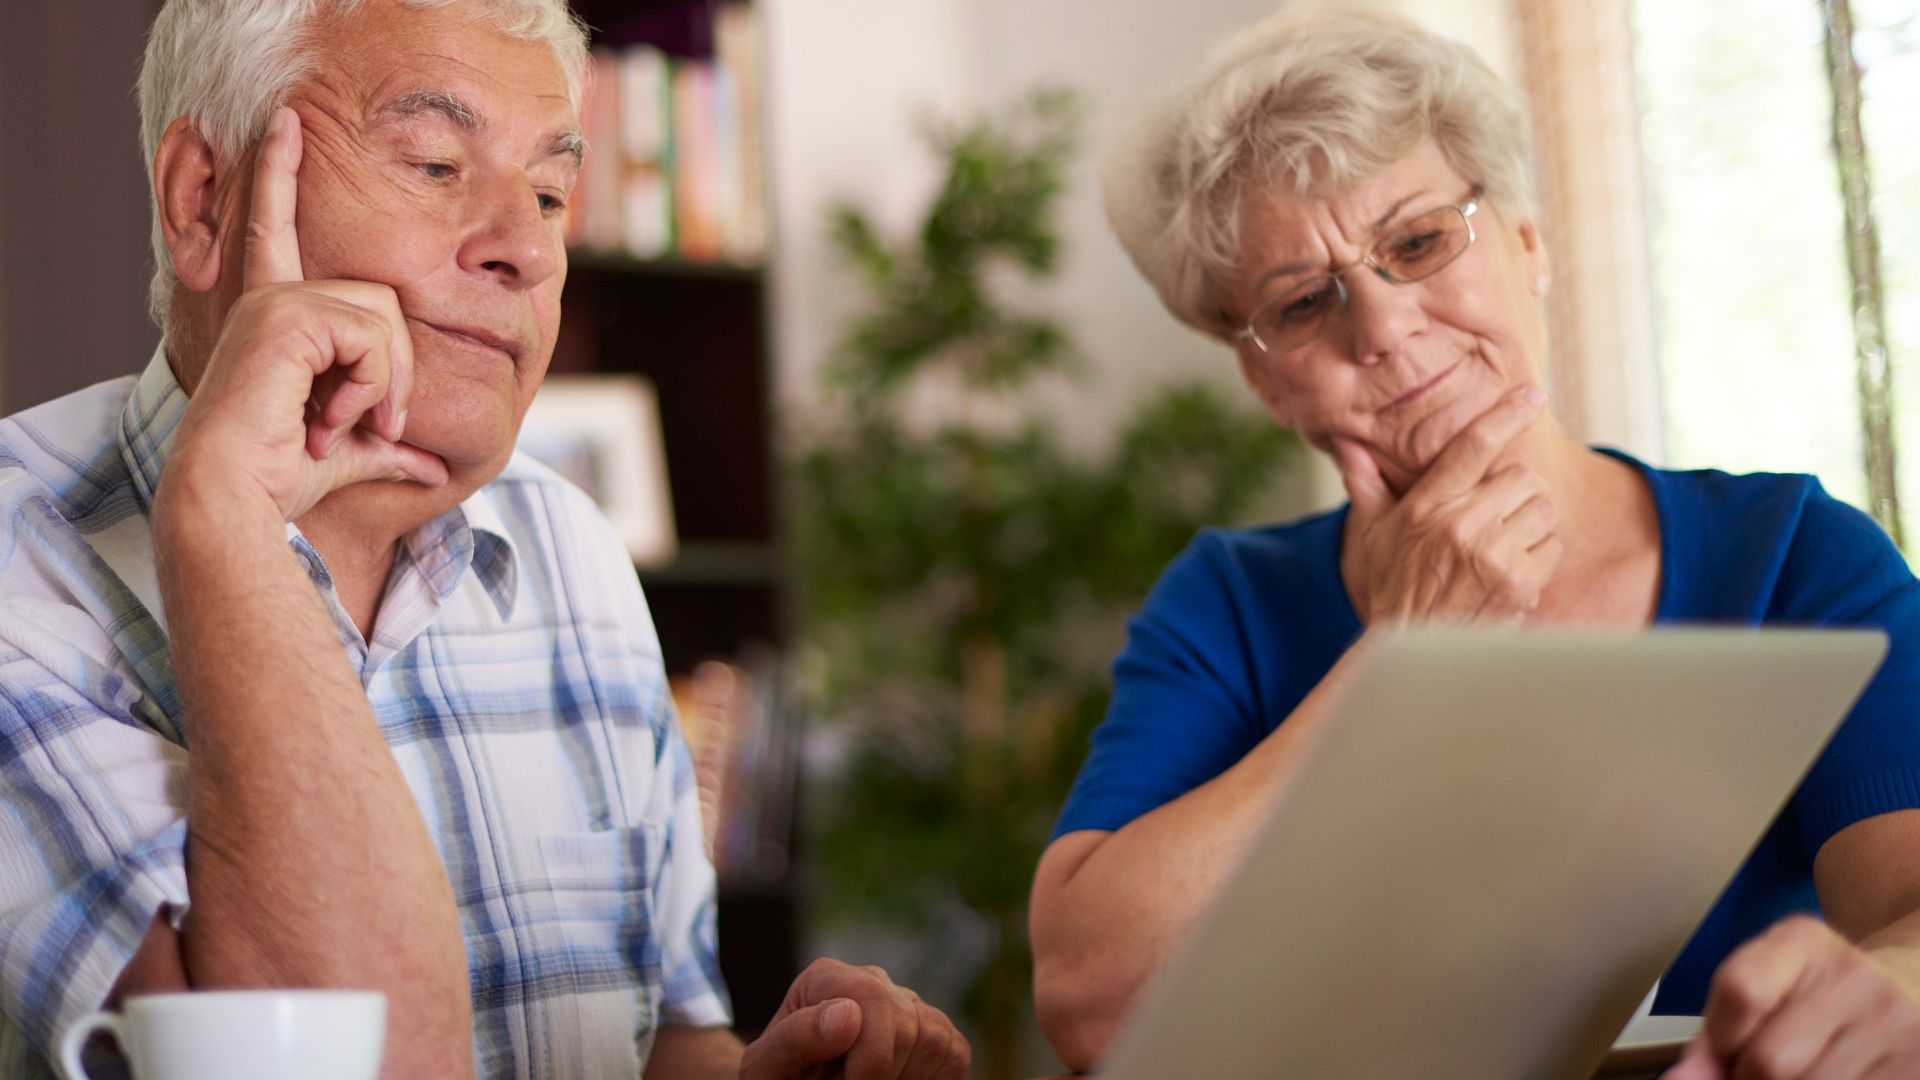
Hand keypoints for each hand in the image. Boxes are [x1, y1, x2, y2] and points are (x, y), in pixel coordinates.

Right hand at [161, 106, 446, 524]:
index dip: (278, 172)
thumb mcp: (349, 451)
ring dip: (384, 386)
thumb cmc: (277, 477)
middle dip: (396, 372)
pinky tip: (333, 416)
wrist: (233, 495)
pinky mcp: (286, 315)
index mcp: (277, 313)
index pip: (279, 229)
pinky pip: (371, 337)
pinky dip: (369, 386)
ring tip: (345, 425)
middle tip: (378, 426)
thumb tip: (433, 466)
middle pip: (384, 301)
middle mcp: (272, 296)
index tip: (286, 120)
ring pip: (384, 321)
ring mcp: (277, 301)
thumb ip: (389, 445)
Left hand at [738, 958, 969, 1079]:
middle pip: (908, 1026)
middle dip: (882, 1074)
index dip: (869, 1061)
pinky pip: (954, 1054)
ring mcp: (909, 1003)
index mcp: (826, 978)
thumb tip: (847, 1013)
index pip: (872, 1002)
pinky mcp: (936, 1031)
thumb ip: (794, 1038)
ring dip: (903, 1078)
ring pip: (937, 1041)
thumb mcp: (766, 1067)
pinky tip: (895, 1079)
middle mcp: (874, 980)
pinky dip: (929, 1079)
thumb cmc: (778, 1078)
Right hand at [1334, 386, 1559, 624]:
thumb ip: (1365, 483)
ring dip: (1532, 525)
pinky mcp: (1517, 582)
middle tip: (1501, 512)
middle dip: (1518, 492)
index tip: (1531, 397)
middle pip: (1522, 477)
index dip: (1505, 416)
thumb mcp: (1373, 533)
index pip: (1472, 446)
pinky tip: (1512, 573)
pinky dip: (1540, 558)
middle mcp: (1458, 525)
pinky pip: (1551, 547)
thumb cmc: (1393, 587)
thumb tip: (1346, 443)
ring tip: (1504, 546)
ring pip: (1543, 510)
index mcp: (1426, 505)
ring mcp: (1491, 554)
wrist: (1412, 649)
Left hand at [1666, 916, 1919, 1078]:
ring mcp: (1896, 1027)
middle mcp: (1857, 978)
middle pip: (1768, 1062)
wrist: (1910, 989)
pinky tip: (1823, 1079)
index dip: (1720, 1040)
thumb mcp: (1763, 986)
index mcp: (1802, 941)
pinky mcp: (1915, 1070)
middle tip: (1757, 1070)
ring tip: (1794, 1075)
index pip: (1741, 992)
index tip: (1723, 1051)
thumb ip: (1716, 1030)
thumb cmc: (1814, 994)